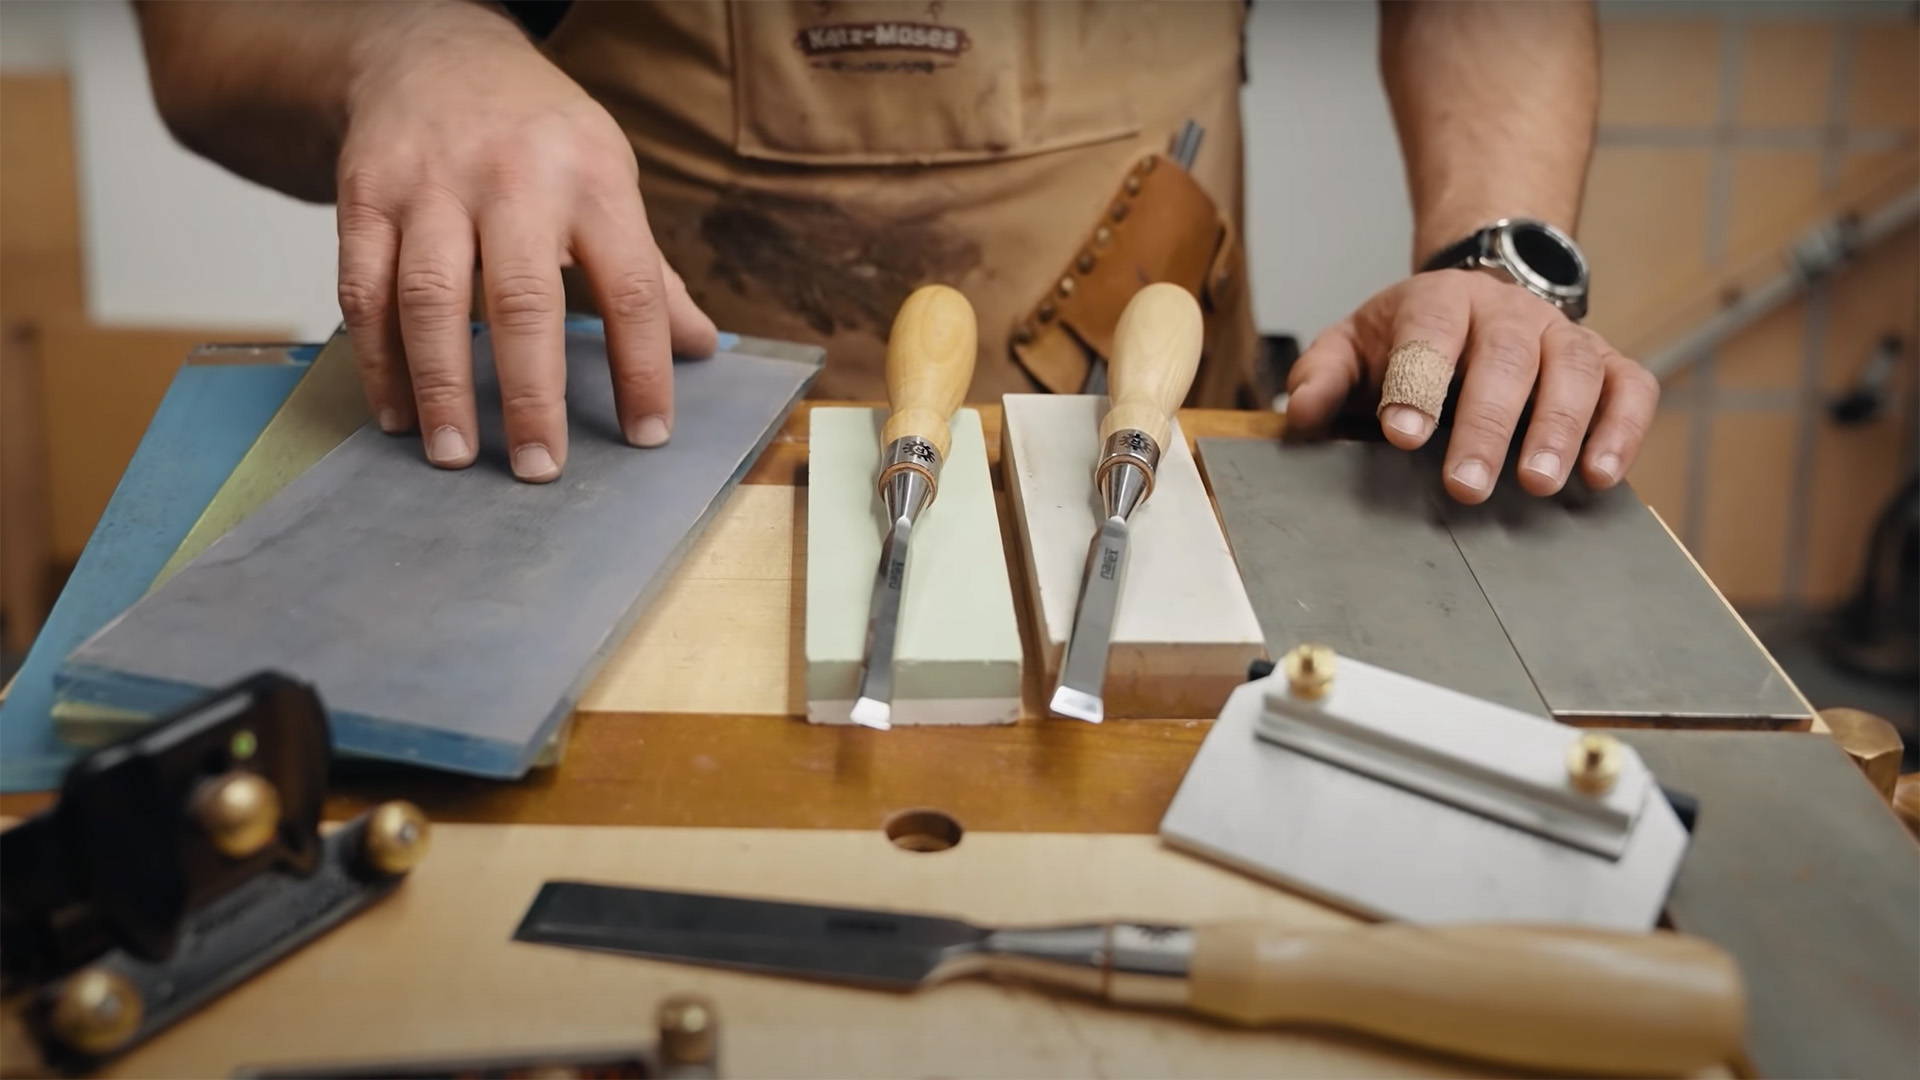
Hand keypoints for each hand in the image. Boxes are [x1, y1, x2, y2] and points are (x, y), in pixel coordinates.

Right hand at [334, 11, 715, 481]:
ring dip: (443, 386)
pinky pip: (365, 288)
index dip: (643, 368)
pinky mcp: (366, 195)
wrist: (433, 53)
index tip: (648, 436)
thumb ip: (650, 271)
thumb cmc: (539, 136)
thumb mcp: (608, 180)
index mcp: (592, 183)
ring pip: (432, 298)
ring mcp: (432, 186)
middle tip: (539, 468)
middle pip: (524, 301)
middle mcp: (514, 181)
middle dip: (532, 394)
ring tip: (456, 455)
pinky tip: (398, 411)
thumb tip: (703, 346)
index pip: (631, 288)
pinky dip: (378, 358)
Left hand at [1284, 270, 1658, 503]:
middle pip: (1505, 359)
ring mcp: (1563, 335)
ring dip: (1560, 428)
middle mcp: (1508, 312)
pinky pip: (1630, 387)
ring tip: (1540, 484)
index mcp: (1439, 303)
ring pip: (1574, 370)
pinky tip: (1601, 474)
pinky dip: (1622, 428)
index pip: (1428, 336)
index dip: (1417, 383)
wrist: (1477, 299)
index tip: (1402, 435)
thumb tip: (1301, 414)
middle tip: (1467, 487)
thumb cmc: (1409, 340)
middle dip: (1488, 425)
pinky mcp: (1609, 363)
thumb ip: (1322, 377)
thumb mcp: (1353, 346)